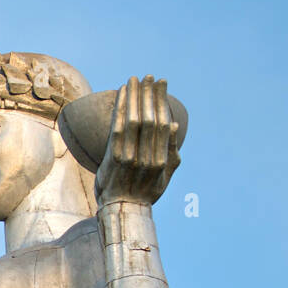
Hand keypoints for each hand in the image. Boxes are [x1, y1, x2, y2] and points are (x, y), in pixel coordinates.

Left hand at [95, 75, 180, 206]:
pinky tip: (121, 94)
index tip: (161, 83)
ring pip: (135, 120)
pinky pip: (118, 128)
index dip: (162, 100)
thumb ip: (172, 151)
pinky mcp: (114, 159)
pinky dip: (121, 109)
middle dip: (149, 94)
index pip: (164, 122)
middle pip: (150, 118)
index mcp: (162, 159)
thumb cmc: (144, 193)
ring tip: (134, 79)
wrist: (122, 211)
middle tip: (149, 76)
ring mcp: (130, 158)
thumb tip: (174, 124)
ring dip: (135, 97)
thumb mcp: (164, 176)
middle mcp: (148, 157)